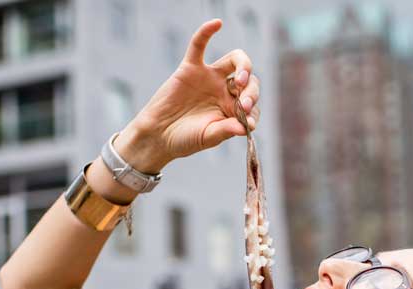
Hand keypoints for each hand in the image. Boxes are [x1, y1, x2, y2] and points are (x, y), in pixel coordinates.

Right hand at [115, 19, 260, 172]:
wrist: (158, 136)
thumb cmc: (185, 140)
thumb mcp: (208, 137)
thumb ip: (226, 130)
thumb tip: (246, 127)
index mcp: (233, 109)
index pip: (253, 104)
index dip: (254, 110)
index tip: (248, 122)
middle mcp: (225, 91)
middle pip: (249, 80)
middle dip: (251, 92)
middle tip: (245, 104)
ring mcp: (209, 78)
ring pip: (234, 60)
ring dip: (244, 66)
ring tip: (241, 79)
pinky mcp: (191, 68)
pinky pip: (199, 46)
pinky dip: (206, 33)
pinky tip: (217, 23)